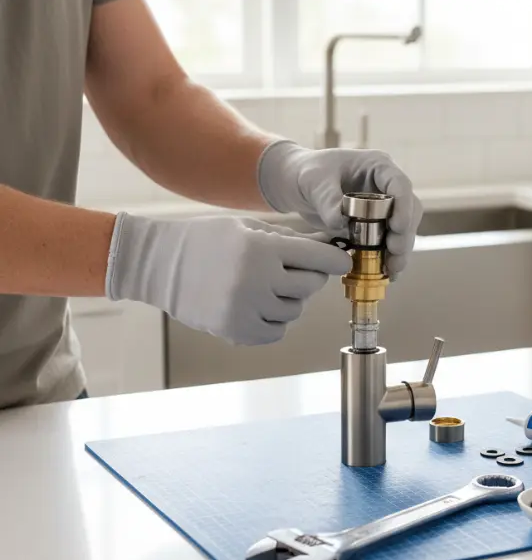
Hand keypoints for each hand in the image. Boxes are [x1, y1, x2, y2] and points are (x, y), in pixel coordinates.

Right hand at [105, 213, 351, 345]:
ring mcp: (246, 309)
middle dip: (307, 277)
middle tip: (291, 269)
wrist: (159, 264)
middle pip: (310, 286)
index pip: (319, 260)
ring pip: (294, 310)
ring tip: (265, 285)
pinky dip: (273, 320)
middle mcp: (257, 281)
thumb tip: (330, 247)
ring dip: (288, 299)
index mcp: (262, 249)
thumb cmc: (207, 239)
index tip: (343, 261)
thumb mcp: (249, 227)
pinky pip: (276, 331)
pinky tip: (256, 304)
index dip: (336, 260)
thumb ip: (293, 239)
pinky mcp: (235, 331)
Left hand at [257, 141, 422, 276]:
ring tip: (392, 270)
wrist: (297, 185)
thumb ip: (327, 199)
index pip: (400, 184)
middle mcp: (386, 185)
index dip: (403, 207)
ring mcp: (384, 206)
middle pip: (408, 210)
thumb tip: (339, 222)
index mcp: (377, 166)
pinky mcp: (376, 225)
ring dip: (399, 250)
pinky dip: (387, 257)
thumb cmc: (307, 173)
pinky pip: (388, 242)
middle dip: (404, 234)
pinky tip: (385, 273)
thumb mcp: (313, 181)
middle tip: (395, 255)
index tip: (397, 228)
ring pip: (402, 229)